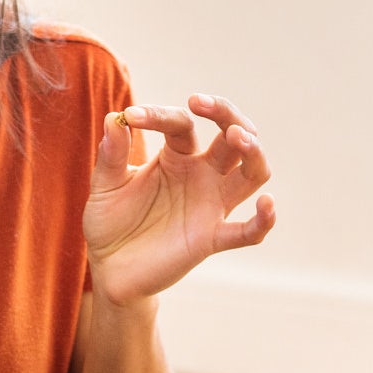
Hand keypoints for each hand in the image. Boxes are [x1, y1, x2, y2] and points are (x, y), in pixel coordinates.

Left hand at [84, 93, 274, 305]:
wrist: (109, 269)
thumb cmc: (110, 221)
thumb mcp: (105, 185)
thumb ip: (111, 155)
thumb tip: (114, 118)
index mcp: (176, 156)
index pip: (181, 124)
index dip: (159, 115)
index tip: (132, 116)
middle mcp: (202, 175)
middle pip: (233, 135)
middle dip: (226, 114)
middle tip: (201, 103)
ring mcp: (210, 205)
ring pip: (252, 173)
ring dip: (253, 152)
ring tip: (239, 137)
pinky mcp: (211, 238)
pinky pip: (248, 231)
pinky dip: (264, 220)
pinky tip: (267, 204)